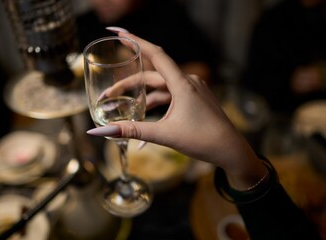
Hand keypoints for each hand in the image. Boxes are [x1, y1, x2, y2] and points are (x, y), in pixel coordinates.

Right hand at [87, 32, 266, 189]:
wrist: (230, 151)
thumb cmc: (203, 141)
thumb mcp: (164, 135)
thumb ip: (132, 131)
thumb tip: (101, 131)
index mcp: (183, 84)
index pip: (156, 54)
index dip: (135, 40)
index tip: (117, 31)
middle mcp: (187, 82)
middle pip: (151, 76)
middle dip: (128, 85)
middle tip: (107, 95)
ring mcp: (192, 91)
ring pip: (159, 88)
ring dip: (140, 98)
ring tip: (120, 109)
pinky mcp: (193, 100)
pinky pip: (169, 98)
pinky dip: (154, 107)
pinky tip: (142, 122)